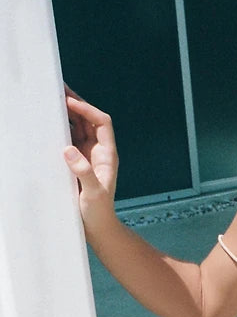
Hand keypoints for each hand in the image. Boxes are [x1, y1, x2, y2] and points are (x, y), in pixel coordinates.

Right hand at [63, 87, 118, 223]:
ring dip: (67, 113)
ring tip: (51, 99)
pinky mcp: (76, 162)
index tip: (70, 103)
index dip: (88, 110)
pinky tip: (48, 122)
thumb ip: (83, 172)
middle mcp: (98, 151)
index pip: (102, 123)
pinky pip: (69, 139)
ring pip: (78, 127)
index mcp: (107, 154)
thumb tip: (68, 149)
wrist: (98, 227)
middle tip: (58, 89)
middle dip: (76, 104)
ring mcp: (87, 155)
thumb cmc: (99, 212)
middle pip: (89, 120)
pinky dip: (60, 129)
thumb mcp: (94, 193)